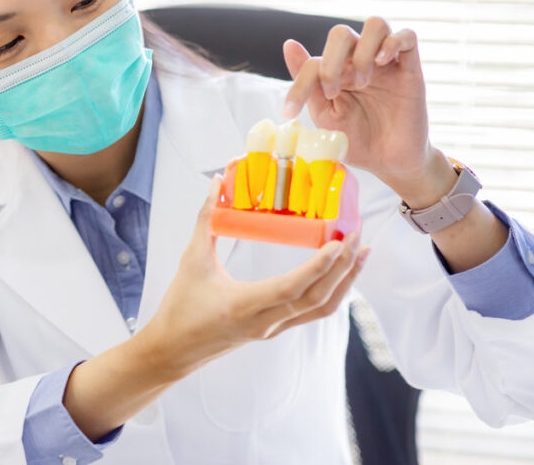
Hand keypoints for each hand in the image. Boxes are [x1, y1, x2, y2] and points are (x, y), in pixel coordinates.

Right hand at [144, 177, 369, 379]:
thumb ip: (206, 221)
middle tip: (358, 238)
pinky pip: (311, 312)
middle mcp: (264, 322)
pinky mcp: (273, 329)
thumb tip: (216, 184)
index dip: (319, 266)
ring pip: (320, 309)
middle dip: (343, 269)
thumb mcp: (191, 261)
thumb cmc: (180, 307)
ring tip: (361, 254)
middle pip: (317, 299)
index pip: (292, 288)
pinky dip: (331, 291)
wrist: (173, 350)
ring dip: (344, 282)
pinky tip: (338, 273)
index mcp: (244, 305)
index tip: (339, 242)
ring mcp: (272, 329)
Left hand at [282, 17, 440, 194]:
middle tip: (334, 91)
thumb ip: (309, 82)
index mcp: (334, 73)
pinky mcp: (410, 69)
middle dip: (331, 60)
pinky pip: (407, 36)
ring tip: (362, 81)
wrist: (389, 162)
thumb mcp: (325, 115)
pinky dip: (393, 42)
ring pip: (376, 24)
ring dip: (362, 51)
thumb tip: (289, 43)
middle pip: (340, 33)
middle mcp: (358, 62)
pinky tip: (382, 62)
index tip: (290, 113)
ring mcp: (385, 63)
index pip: (312, 62)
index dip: (298, 84)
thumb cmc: (356, 139)